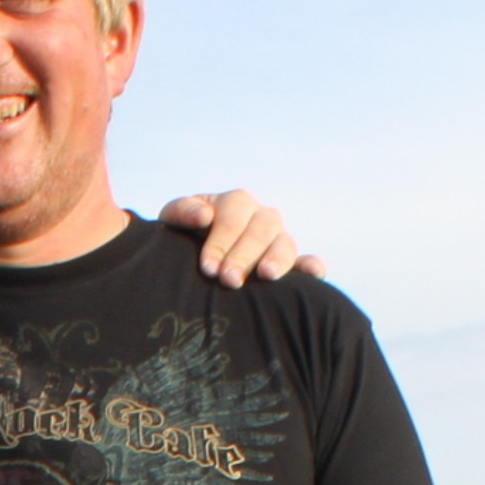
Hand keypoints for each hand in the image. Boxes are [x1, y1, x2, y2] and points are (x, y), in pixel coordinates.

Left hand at [158, 191, 323, 288]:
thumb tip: (203, 216)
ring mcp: (277, 241)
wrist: (185, 266)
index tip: (207, 267)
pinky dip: (312, 266)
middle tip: (228, 280)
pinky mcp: (288, 266)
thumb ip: (181, 212)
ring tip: (265, 276)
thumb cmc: (178, 243)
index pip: (234, 214)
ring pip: (285, 242)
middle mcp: (260, 219)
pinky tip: (313, 275)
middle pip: (262, 228)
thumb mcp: (171, 224)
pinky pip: (305, 262)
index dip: (222, 239)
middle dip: (244, 254)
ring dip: (277, 258)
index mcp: (235, 204)